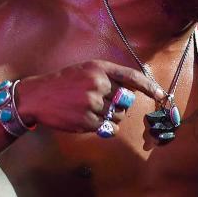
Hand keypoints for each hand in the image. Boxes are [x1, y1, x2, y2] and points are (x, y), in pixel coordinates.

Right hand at [15, 60, 165, 132]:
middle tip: (102, 103)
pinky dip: (102, 126)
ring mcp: (92, 103)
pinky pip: (108, 127)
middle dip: (119, 106)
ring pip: (118, 116)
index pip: (131, 77)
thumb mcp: (85, 70)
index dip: (148, 86)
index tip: (160, 94)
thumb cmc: (64, 83)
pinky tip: (85, 118)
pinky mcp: (87, 120)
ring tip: (90, 110)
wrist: (37, 96)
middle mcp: (98, 83)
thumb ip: (108, 77)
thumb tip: (131, 92)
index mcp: (99, 68)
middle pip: (126, 101)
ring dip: (110, 117)